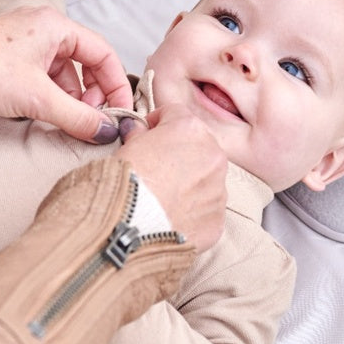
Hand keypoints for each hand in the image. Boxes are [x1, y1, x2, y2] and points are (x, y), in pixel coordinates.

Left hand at [0, 5, 133, 142]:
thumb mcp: (39, 99)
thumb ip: (78, 117)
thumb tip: (105, 131)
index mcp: (56, 26)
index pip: (103, 53)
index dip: (115, 84)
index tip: (119, 110)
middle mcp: (44, 28)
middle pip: (85, 63)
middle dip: (92, 94)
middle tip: (90, 118)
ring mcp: (27, 42)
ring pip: (64, 73)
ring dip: (70, 98)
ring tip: (65, 119)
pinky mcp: (13, 57)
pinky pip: (44, 76)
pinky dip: (51, 96)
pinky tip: (45, 113)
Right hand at [115, 105, 227, 251]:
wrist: (129, 229)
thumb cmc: (125, 184)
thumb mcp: (125, 147)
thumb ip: (139, 134)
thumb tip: (139, 132)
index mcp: (190, 129)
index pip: (175, 113)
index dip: (157, 123)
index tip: (147, 133)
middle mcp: (213, 156)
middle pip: (197, 146)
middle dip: (178, 154)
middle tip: (154, 169)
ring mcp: (219, 190)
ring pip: (205, 180)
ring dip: (188, 184)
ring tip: (162, 198)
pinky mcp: (217, 219)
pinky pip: (206, 210)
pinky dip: (192, 212)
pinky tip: (171, 217)